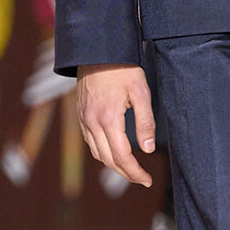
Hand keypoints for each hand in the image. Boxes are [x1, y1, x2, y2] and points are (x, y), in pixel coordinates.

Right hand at [75, 63, 156, 187]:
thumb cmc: (123, 68)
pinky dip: (102, 152)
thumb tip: (148, 150)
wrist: (97, 49)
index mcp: (108, 119)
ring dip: (113, 165)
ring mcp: (84, 119)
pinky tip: (114, 151)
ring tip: (130, 169)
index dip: (135, 172)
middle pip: (108, 160)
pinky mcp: (81, 114)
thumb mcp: (140, 92)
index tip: (147, 180)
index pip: (122, 156)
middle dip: (126, 173)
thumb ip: (145, 121)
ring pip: (96, 153)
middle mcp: (92, 122)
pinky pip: (90, 141)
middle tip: (142, 179)